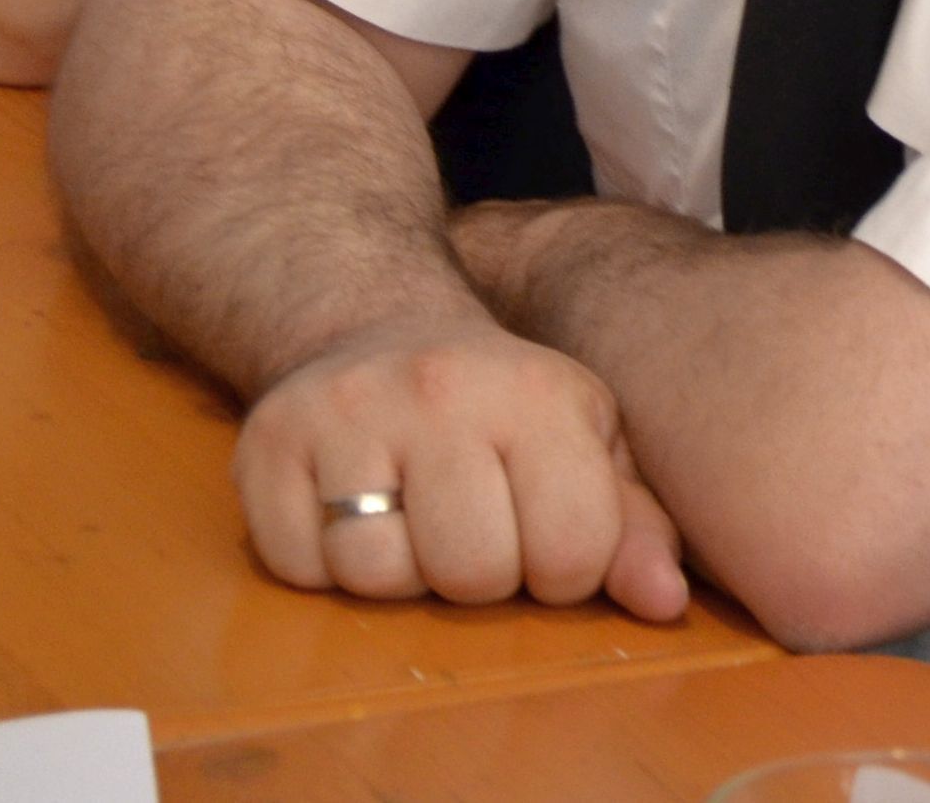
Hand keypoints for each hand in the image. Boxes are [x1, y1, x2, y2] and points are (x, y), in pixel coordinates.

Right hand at [234, 314, 690, 620]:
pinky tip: (349, 506)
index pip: (570, 552)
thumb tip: (663, 603)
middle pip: (470, 574)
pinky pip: (298, 568)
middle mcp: (440, 392)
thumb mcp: (586, 442)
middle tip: (473, 524)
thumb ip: (634, 525)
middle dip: (480, 576)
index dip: (564, 571)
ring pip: (377, 576)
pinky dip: (323, 563)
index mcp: (536, 395)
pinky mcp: (266, 444)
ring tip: (412, 515)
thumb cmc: (502, 405)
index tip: (546, 534)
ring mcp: (346, 414)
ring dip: (400, 573)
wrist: (378, 325)